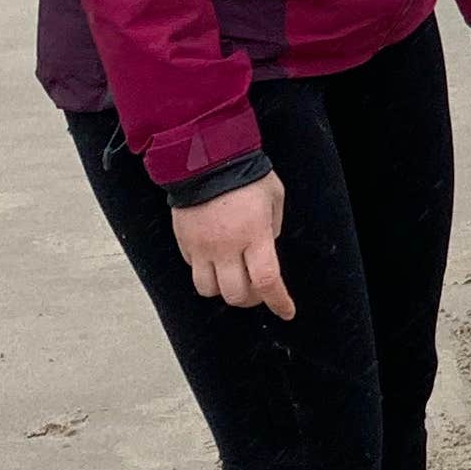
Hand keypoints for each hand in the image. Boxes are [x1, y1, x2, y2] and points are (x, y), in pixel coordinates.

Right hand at [173, 170, 294, 318]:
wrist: (205, 157)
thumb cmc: (245, 173)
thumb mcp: (274, 198)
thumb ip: (272, 228)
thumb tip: (265, 249)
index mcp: (254, 234)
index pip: (266, 281)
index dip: (278, 302)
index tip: (286, 311)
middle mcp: (226, 246)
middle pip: (235, 294)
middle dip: (250, 299)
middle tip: (258, 290)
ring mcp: (201, 246)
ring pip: (208, 290)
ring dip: (223, 289)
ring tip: (233, 277)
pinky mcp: (184, 242)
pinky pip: (193, 270)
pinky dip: (206, 271)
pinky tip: (215, 258)